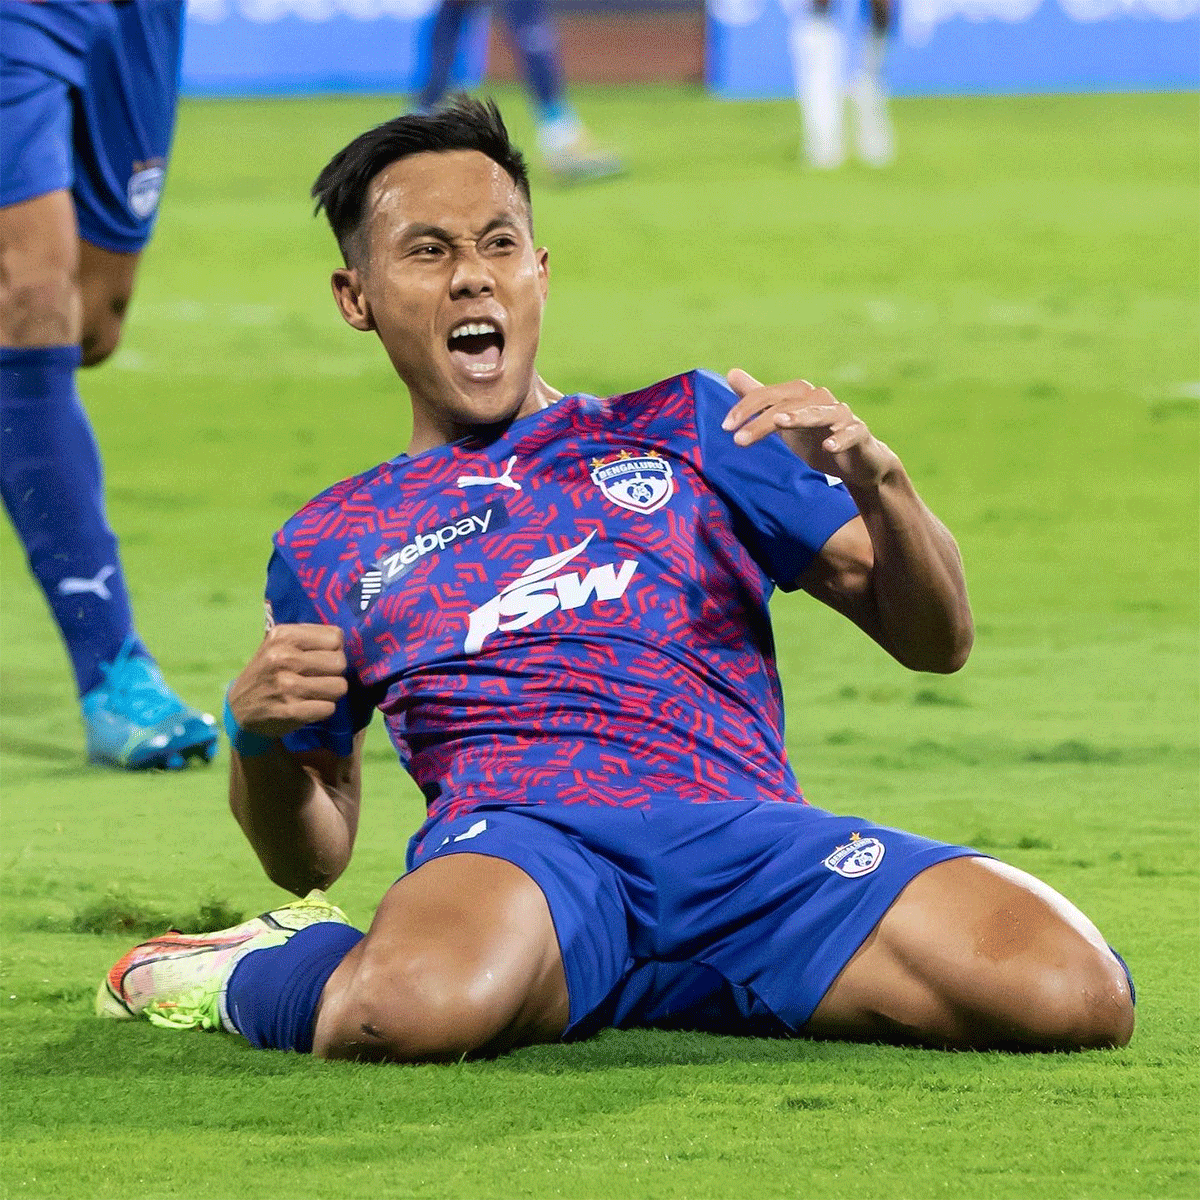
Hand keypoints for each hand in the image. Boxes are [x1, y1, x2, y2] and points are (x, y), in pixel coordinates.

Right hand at [227, 623, 347, 737]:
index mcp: (283, 636)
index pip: (335, 637)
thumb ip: (310, 638)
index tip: (320, 658)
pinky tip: (309, 707)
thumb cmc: (268, 671)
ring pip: (339, 686)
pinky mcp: (290, 711)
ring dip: (331, 693)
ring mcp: (286, 685)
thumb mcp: (279, 645)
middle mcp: (283, 658)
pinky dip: (323, 709)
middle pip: (340, 662)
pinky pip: (329, 708)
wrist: (239, 707)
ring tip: (315, 692)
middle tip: (319, 677)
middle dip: (334, 672)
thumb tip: (343, 640)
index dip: (333, 650)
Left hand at [722, 368, 898, 488]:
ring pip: (819, 412)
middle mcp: (820, 400)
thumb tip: (731, 372)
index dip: (745, 408)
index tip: (725, 427)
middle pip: (788, 404)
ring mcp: (841, 416)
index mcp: (799, 396)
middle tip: (737, 439)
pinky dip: (841, 438)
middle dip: (761, 421)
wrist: (858, 461)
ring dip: (799, 417)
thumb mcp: (783, 420)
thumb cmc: (817, 437)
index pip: (767, 396)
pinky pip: (852, 432)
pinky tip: (829, 446)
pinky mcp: (860, 433)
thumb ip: (759, 398)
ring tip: (779, 421)